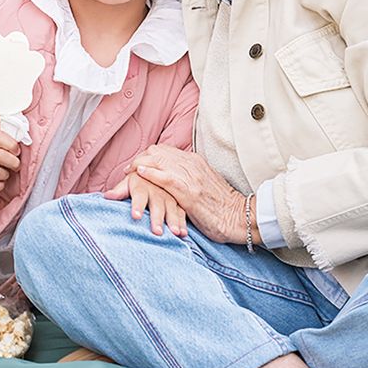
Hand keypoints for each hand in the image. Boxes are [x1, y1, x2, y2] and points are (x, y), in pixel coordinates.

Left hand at [105, 173, 186, 237]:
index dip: (137, 205)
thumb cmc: (137, 183)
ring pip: (172, 209)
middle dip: (157, 218)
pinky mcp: (177, 203)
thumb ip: (119, 191)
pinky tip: (183, 234)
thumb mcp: (128, 183)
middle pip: (157, 205)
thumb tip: (106, 196)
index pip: (139, 196)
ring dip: (173, 221)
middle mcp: (157, 191)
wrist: (155, 173)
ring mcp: (169, 197)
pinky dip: (183, 223)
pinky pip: (181, 213)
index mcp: (142, 185)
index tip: (135, 216)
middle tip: (156, 232)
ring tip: (175, 233)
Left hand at [125, 144, 256, 244]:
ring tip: (128, 172)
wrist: (240, 217)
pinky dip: (151, 174)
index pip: (164, 150)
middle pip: (157, 152)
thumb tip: (172, 178)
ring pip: (159, 160)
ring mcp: (191, 176)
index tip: (136, 166)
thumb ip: (189, 177)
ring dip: (140, 164)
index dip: (147, 156)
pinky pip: (166, 177)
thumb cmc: (221, 206)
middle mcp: (192, 164)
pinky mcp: (190, 192)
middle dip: (140, 158)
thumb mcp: (204, 184)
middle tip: (128, 170)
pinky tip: (139, 174)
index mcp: (194, 161)